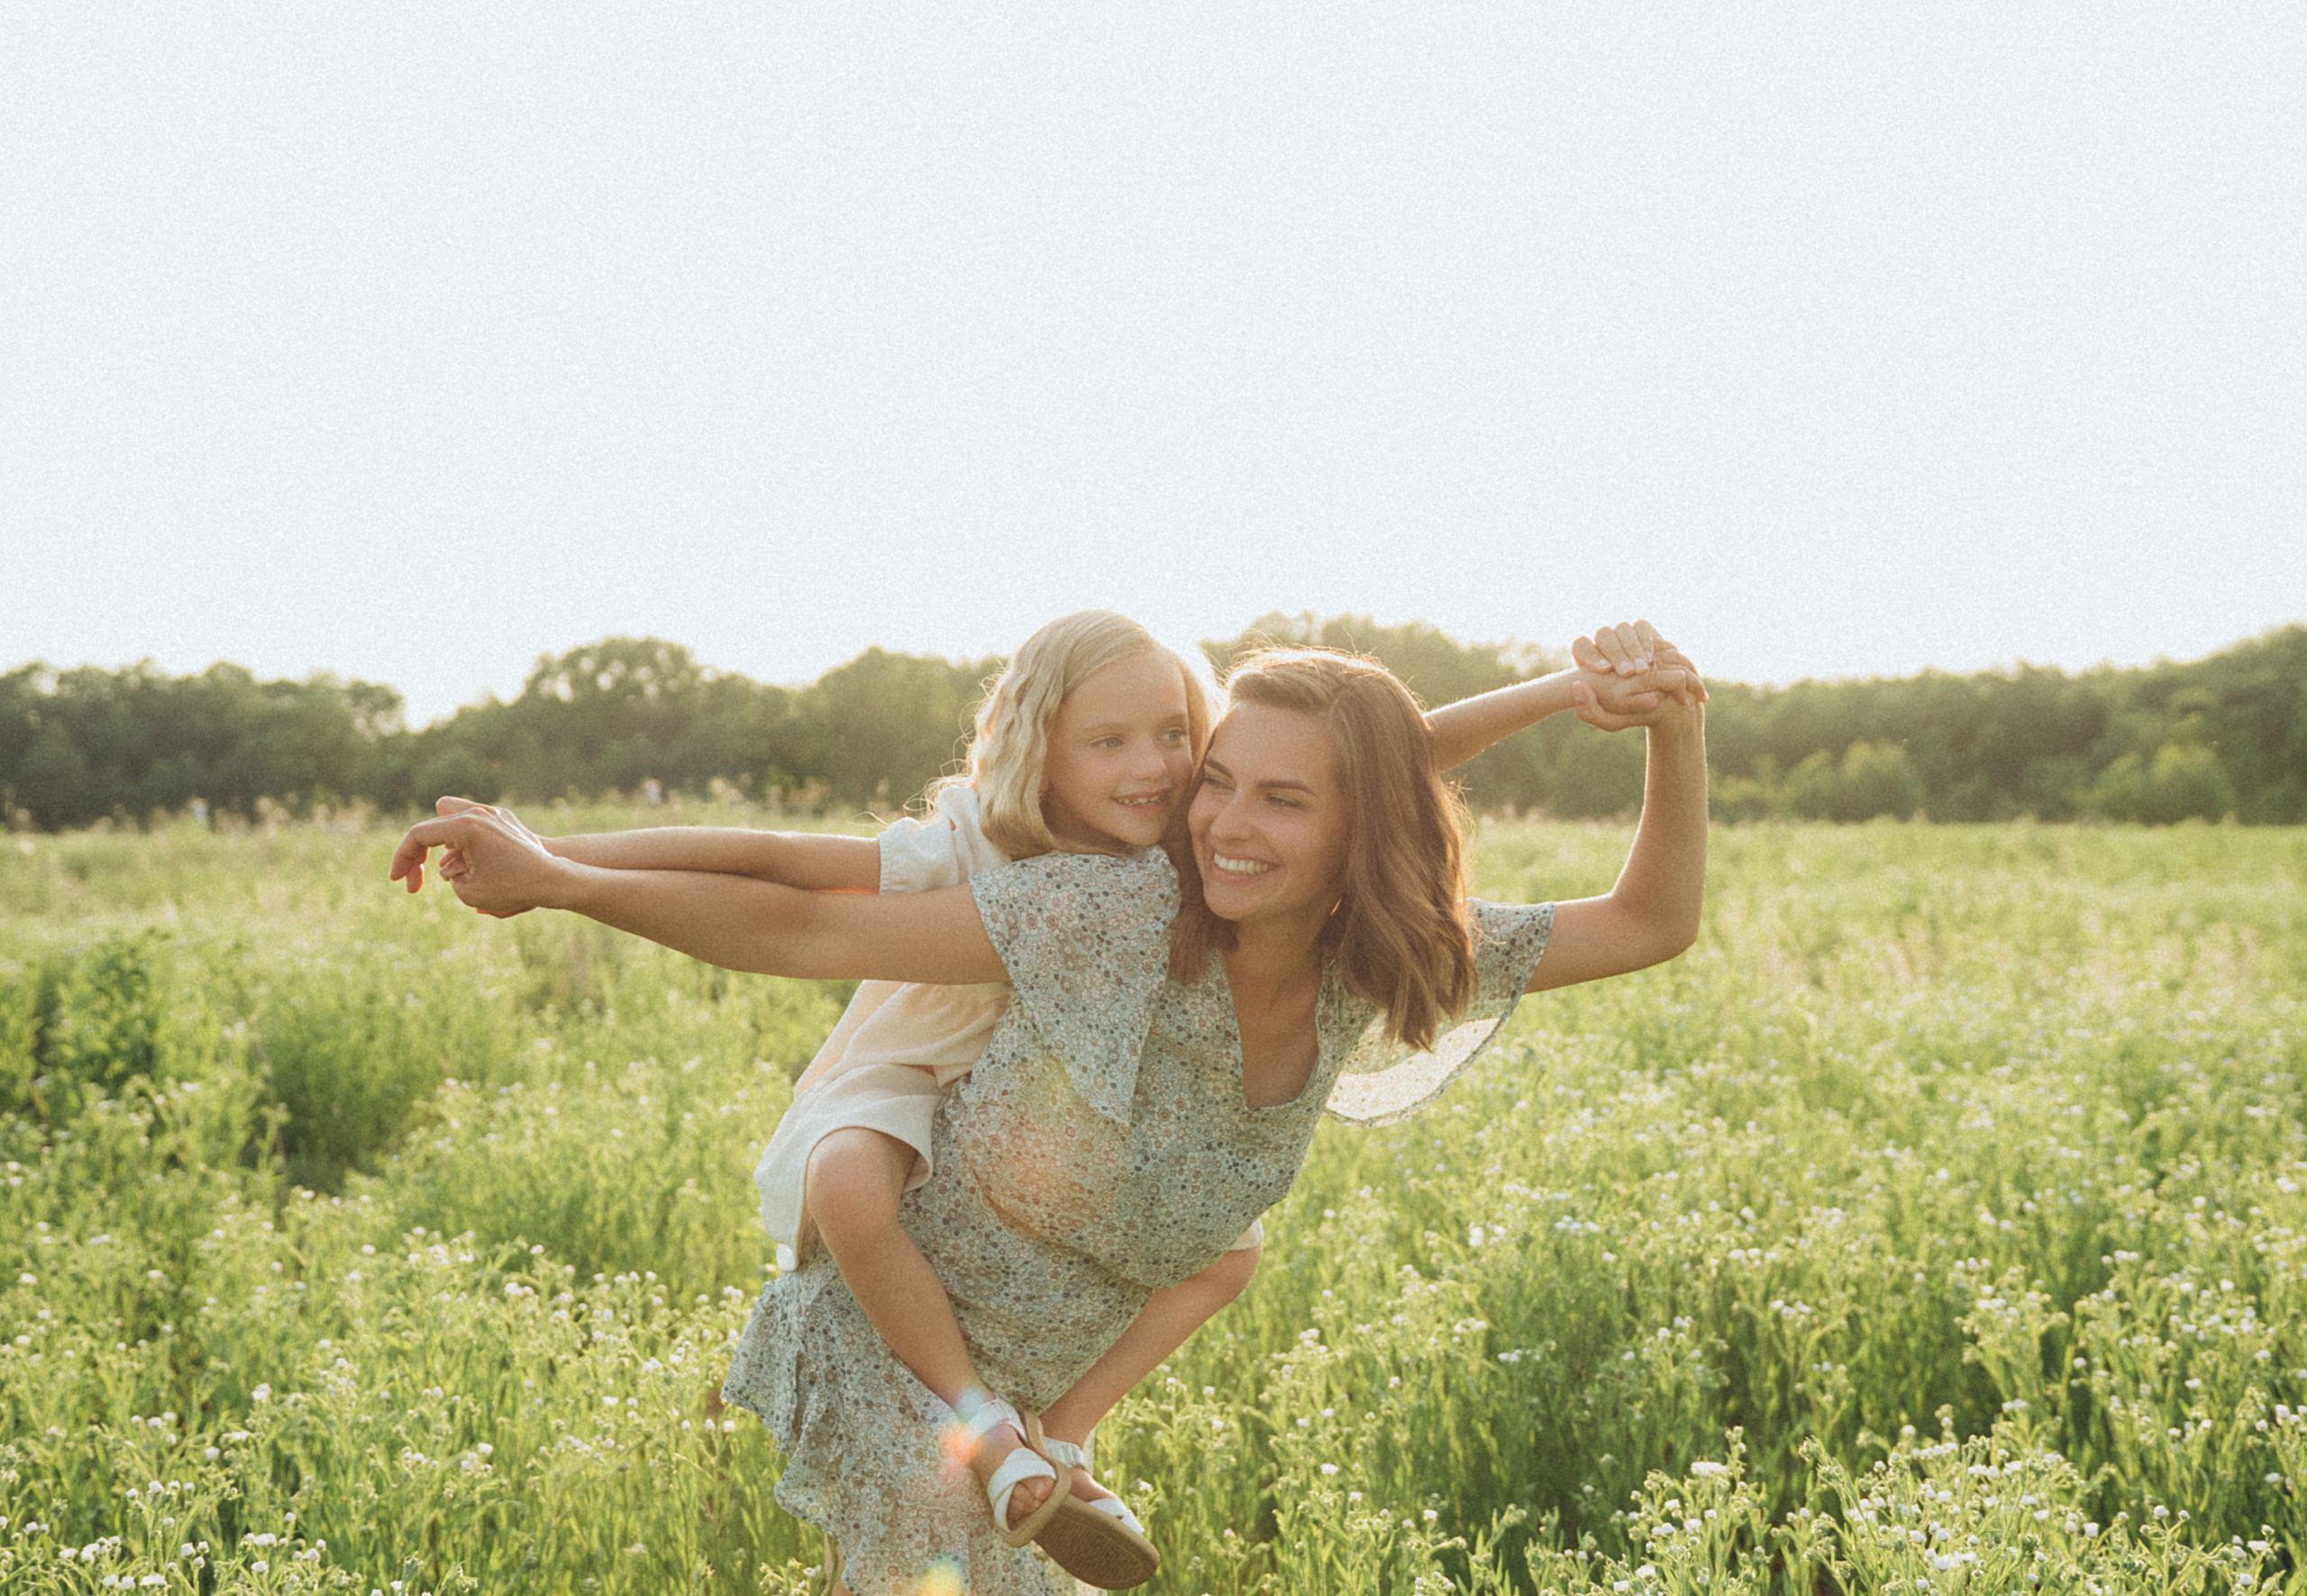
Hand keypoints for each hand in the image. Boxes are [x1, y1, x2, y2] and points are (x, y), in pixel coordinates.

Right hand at [389, 800, 563, 917]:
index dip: (402, 858)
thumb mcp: (467, 891)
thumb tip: (448, 864)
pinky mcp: (504, 821)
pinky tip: (474, 865)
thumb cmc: (513, 888)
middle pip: (432, 825)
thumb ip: (447, 873)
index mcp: (465, 826)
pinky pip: (472, 825)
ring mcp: (493, 814)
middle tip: (415, 883)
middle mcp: (478, 813)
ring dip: (443, 845)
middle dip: (420, 853)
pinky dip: (464, 843)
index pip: (418, 835)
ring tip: (456, 872)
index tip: (396, 880)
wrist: (555, 879)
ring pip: (450, 818)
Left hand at [1570, 622, 1706, 731]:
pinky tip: (1650, 658)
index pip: (1581, 645)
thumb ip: (1589, 712)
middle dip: (1615, 653)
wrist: (1666, 704)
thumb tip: (1577, 686)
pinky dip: (1646, 641)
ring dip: (1631, 648)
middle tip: (1627, 673)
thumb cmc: (1634, 712)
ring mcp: (1626, 636)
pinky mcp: (1645, 633)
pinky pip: (1641, 626)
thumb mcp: (1611, 721)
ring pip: (1622, 629)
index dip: (1590, 654)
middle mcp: (1607, 644)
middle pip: (1603, 634)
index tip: (1605, 670)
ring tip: (1642, 670)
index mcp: (1591, 662)